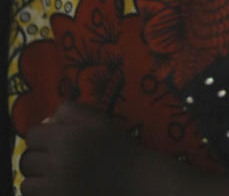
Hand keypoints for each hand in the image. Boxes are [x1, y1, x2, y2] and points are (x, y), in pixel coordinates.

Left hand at [22, 102, 228, 195]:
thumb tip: (48, 119)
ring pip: (26, 184)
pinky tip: (56, 188)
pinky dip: (42, 193)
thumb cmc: (116, 146)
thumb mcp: (97, 119)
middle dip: (36, 156)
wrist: (134, 179)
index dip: (40, 135)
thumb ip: (70, 110)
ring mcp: (56, 190)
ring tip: (51, 175)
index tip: (51, 139)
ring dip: (35, 178)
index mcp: (66, 139)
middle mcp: (57, 165)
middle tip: (51, 157)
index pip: (31, 135)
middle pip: (25, 160)